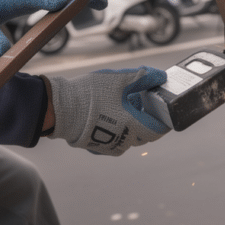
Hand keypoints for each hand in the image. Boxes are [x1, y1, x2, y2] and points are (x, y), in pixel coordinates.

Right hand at [46, 67, 169, 155]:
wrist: (59, 109)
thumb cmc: (90, 94)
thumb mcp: (119, 79)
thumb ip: (143, 77)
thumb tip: (161, 76)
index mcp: (133, 127)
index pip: (158, 129)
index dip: (164, 119)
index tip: (166, 110)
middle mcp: (124, 142)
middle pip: (145, 134)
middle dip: (148, 119)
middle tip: (144, 103)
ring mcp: (110, 147)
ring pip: (130, 137)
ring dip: (132, 124)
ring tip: (125, 106)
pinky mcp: (98, 147)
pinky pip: (115, 140)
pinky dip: (118, 129)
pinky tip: (110, 115)